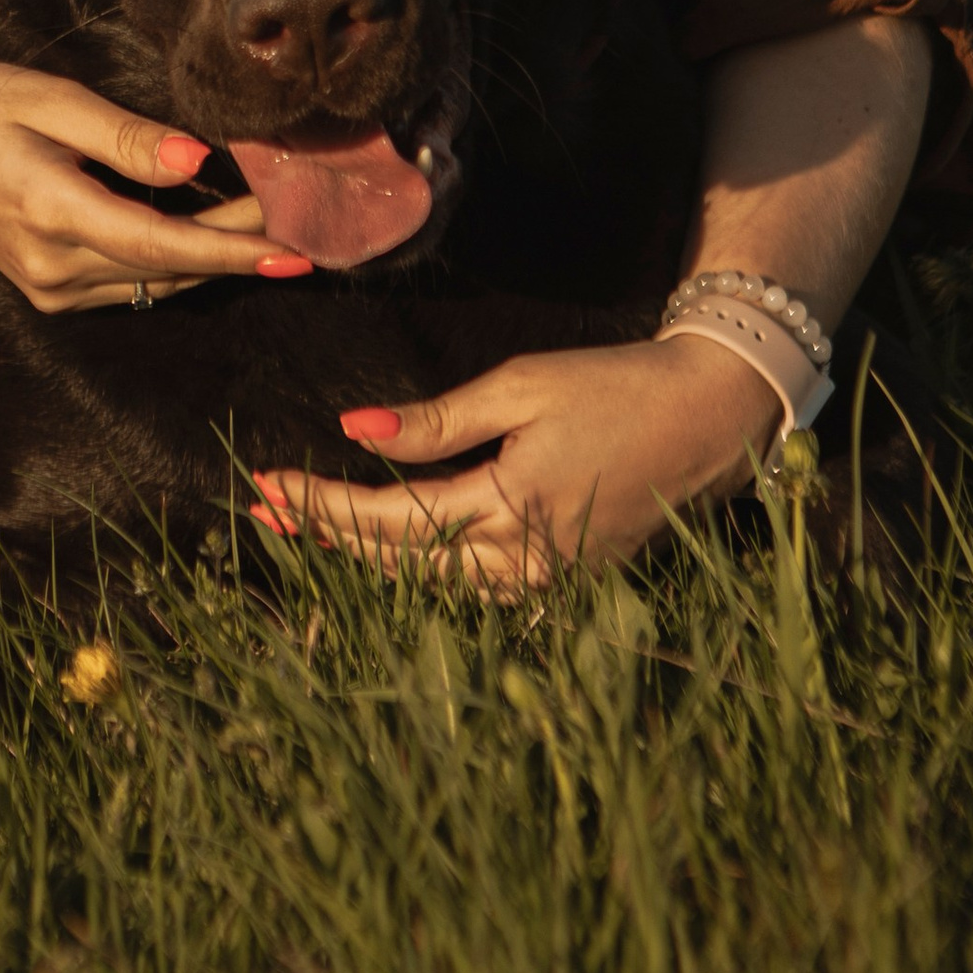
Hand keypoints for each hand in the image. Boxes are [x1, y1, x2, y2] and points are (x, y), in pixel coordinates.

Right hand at [0, 61, 301, 314]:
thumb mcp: (48, 98)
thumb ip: (123, 135)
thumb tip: (194, 161)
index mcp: (51, 210)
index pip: (160, 245)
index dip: (232, 250)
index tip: (293, 251)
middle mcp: (53, 265)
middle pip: (167, 267)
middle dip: (238, 244)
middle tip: (301, 213)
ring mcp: (50, 287)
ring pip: (154, 282)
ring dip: (212, 256)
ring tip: (269, 220)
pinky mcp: (51, 293)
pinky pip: (130, 283)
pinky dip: (173, 261)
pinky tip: (207, 229)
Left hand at [251, 332, 787, 590]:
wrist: (709, 418)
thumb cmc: (616, 385)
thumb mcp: (522, 386)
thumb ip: (438, 420)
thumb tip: (354, 430)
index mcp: (512, 507)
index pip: (390, 518)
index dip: (322, 506)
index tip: (265, 485)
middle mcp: (527, 561)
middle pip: (401, 562)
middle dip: (328, 536)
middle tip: (263, 511)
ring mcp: (549, 580)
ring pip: (434, 584)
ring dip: (368, 556)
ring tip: (307, 528)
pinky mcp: (565, 580)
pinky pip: (474, 586)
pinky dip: (422, 567)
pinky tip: (385, 547)